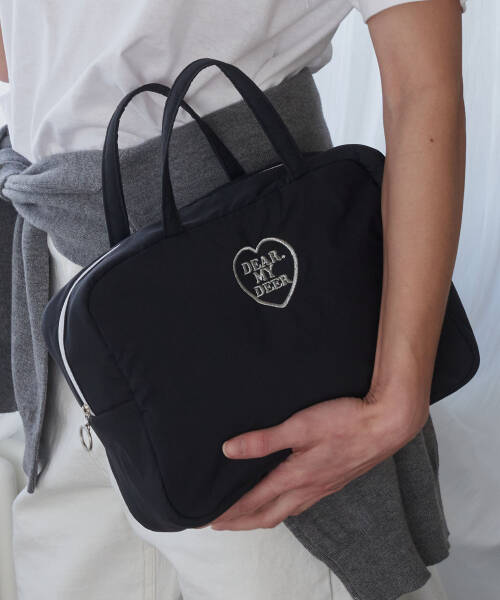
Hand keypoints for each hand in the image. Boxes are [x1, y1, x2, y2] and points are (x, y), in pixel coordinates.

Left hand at [207, 384, 429, 530]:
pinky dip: (285, 507)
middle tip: (222, 524)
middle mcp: (309, 489)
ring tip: (249, 515)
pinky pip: (304, 504)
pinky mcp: (336, 481)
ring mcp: (324, 488)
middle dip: (243, 522)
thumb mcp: (299, 427)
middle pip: (269, 515)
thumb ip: (263, 440)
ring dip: (264, 516)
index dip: (230, 511)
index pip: (254, 502)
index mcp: (295, 478)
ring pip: (287, 512)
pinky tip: (287, 498)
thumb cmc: (345, 422)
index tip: (210, 519)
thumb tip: (229, 451)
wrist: (387, 425)